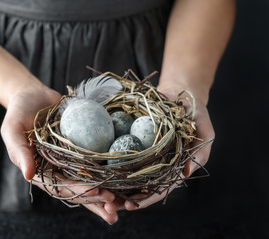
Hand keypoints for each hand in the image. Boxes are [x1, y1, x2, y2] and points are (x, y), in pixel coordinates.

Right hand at [0, 77, 117, 223]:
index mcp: (42, 171)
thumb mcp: (12, 130)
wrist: (34, 96)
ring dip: (106, 191)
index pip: (60, 186)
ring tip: (125, 201)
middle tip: (115, 204)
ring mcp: (72, 160)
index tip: (95, 191)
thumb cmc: (19, 113)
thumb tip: (29, 175)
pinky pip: (97, 161)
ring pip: (91, 179)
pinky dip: (110, 170)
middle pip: (79, 188)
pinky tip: (126, 177)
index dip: (78, 191)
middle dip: (97, 198)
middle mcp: (59, 169)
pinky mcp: (83, 149)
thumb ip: (19, 152)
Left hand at [104, 85, 214, 211]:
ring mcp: (145, 153)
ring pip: (127, 173)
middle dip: (124, 198)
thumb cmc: (196, 114)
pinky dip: (110, 163)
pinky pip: (121, 153)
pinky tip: (97, 169)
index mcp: (174, 167)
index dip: (146, 199)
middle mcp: (157, 163)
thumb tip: (186, 173)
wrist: (181, 94)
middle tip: (107, 206)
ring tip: (97, 194)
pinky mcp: (134, 140)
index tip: (131, 206)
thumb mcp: (204, 130)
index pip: (160, 188)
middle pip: (140, 186)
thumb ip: (201, 151)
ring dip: (113, 185)